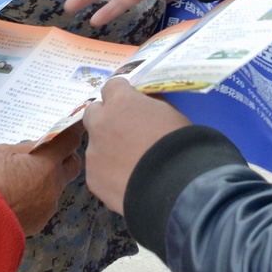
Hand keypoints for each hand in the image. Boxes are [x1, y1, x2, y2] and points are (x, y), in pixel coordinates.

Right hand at [0, 124, 83, 233]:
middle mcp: (54, 184)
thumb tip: (36, 147)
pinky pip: (44, 206)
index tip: (75, 127)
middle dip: (65, 158)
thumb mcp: (1, 152)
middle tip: (48, 156)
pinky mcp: (40, 221)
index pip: (70, 140)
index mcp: (47, 162)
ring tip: (21, 182)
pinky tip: (16, 200)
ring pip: (56, 187)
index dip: (73, 132)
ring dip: (46, 182)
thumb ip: (25, 149)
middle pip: (73, 165)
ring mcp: (49, 205)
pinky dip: (35, 201)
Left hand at [82, 79, 190, 213]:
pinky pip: (99, 171)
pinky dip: (110, 174)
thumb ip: (148, 105)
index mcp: (121, 102)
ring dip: (109, 149)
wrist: (175, 185)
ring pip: (95, 145)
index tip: (129, 103)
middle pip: (93, 112)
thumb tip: (141, 104)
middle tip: (124, 131)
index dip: (121, 95)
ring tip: (131, 165)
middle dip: (105, 118)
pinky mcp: (93, 178)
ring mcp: (94, 151)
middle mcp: (101, 123)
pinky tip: (128, 182)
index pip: (111, 86)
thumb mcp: (169, 113)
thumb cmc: (179, 144)